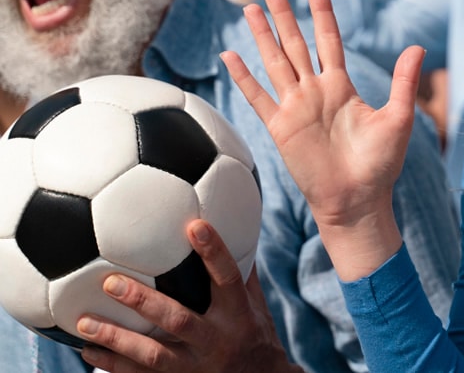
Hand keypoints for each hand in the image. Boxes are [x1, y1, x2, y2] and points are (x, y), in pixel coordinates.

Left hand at [78, 220, 298, 372]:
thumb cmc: (257, 335)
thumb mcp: (257, 305)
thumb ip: (242, 272)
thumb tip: (234, 227)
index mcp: (239, 314)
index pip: (228, 278)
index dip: (214, 252)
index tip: (195, 226)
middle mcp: (218, 341)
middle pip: (178, 321)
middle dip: (143, 302)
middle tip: (111, 283)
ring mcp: (197, 366)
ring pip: (153, 355)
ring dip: (117, 338)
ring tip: (85, 323)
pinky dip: (113, 364)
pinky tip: (89, 351)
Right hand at [221, 0, 421, 277]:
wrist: (358, 202)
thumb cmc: (380, 165)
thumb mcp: (398, 119)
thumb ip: (403, 82)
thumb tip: (417, 47)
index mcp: (341, 86)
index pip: (328, 40)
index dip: (322, 13)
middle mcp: (315, 92)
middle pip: (295, 43)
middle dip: (284, 14)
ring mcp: (295, 108)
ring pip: (275, 62)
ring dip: (263, 35)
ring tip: (251, 8)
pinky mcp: (280, 128)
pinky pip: (258, 97)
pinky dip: (244, 77)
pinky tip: (231, 56)